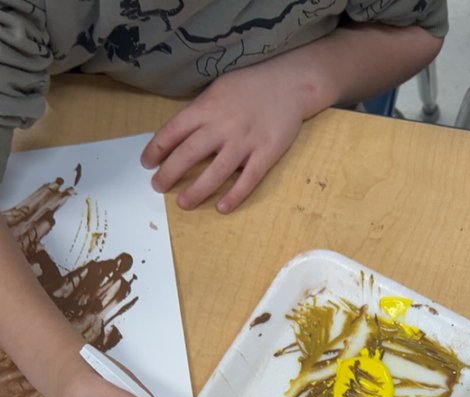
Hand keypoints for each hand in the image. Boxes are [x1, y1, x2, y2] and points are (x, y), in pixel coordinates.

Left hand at [141, 59, 310, 212]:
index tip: (147, 163)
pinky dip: (234, 196)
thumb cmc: (250, 86)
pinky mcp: (265, 155)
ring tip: (183, 203)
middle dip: (169, 173)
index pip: (173, 131)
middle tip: (158, 187)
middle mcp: (222, 127)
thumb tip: (182, 134)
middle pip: (188, 154)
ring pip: (215, 172)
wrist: (290, 84)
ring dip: (196, 191)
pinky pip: (247, 180)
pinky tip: (221, 208)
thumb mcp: (218, 89)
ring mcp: (244, 142)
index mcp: (207, 108)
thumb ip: (202, 111)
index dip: (156, 149)